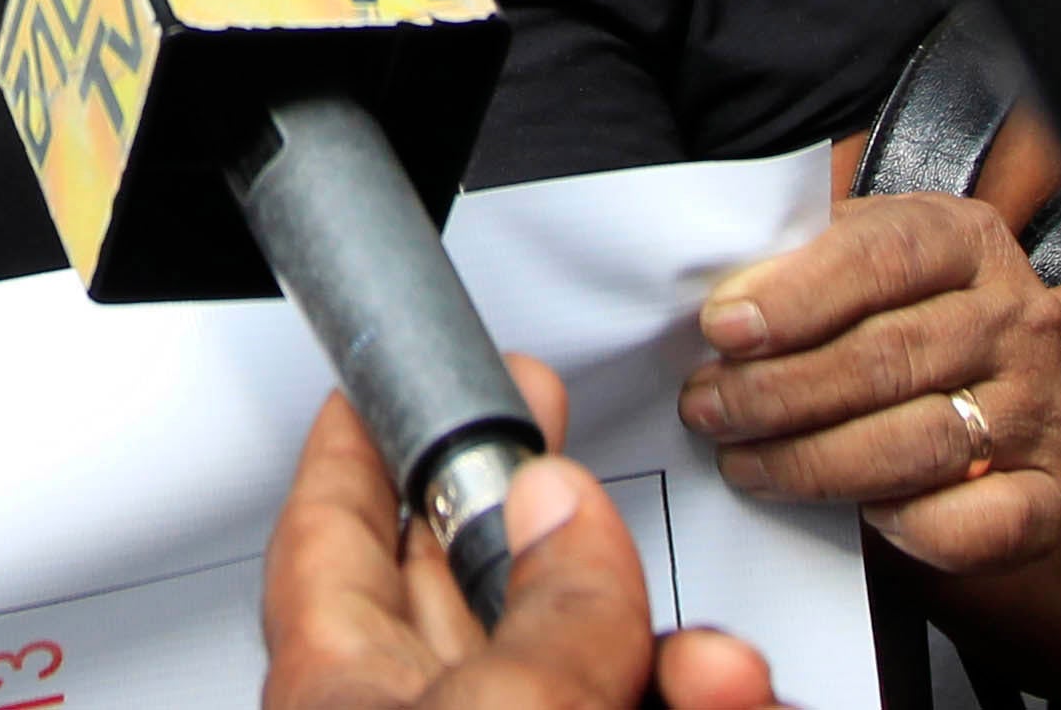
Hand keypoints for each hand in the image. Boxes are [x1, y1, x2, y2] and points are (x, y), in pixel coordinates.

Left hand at [265, 359, 780, 709]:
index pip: (326, 535)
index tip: (377, 383)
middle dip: (546, 517)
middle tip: (555, 430)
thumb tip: (566, 511)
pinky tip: (734, 684)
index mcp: (341, 693)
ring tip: (712, 656)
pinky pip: (650, 709)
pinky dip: (708, 697)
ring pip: (590, 666)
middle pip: (474, 591)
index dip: (356, 443)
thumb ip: (542, 617)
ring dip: (667, 641)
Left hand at [679, 194, 1060, 576]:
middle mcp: (1015, 317)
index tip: (722, 329)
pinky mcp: (1050, 492)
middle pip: (890, 356)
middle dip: (780, 391)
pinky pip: (978, 523)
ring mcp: (1041, 407)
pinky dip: (909, 526)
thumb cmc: (896, 316)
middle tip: (707, 409)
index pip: (882, 253)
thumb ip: (797, 264)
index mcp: (964, 240)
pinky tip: (858, 515)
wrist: (998, 390)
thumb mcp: (854, 262)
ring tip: (743, 462)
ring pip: (921, 442)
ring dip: (815, 463)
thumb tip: (713, 299)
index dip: (796, 293)